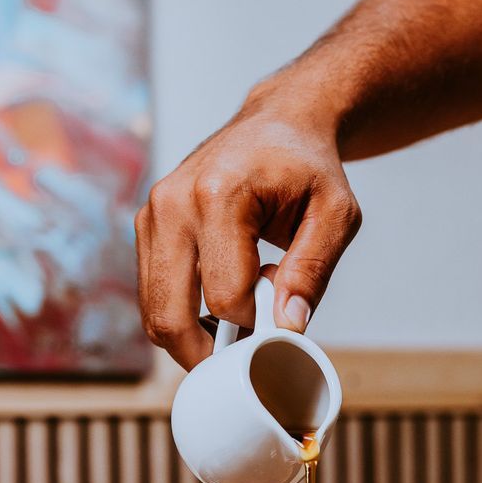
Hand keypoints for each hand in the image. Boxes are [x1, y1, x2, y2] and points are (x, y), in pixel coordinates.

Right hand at [136, 79, 361, 369]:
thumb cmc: (307, 167)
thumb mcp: (336, 214)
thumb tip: (287, 327)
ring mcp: (151, 215)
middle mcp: (174, 203)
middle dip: (209, 352)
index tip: (280, 324)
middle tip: (246, 357)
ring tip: (236, 322)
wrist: (276, 125)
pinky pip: (152, 297)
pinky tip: (217, 307)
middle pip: (171, 315)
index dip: (254, 328)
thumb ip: (313, 271)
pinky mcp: (145, 229)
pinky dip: (181, 317)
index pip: (225, 296)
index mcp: (220, 193)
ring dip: (193, 337)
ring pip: (154, 314)